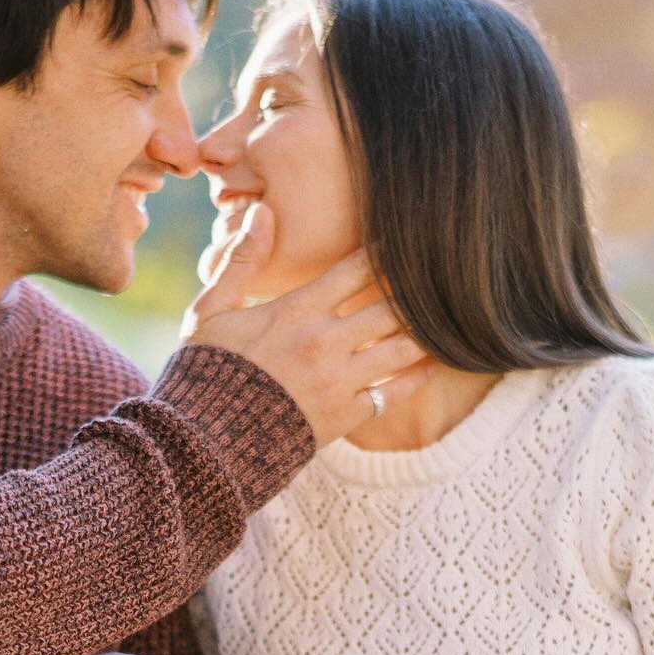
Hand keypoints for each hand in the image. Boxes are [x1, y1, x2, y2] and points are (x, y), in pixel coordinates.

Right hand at [182, 202, 433, 449]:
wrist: (202, 444)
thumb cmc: (203, 373)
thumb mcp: (211, 312)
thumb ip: (242, 261)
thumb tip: (264, 211)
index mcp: (295, 310)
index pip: (356, 268)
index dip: (386, 251)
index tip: (407, 240)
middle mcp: (324, 341)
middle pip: (391, 305)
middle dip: (417, 289)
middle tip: (444, 275)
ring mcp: (339, 380)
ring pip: (402, 347)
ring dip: (428, 330)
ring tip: (450, 314)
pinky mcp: (345, 416)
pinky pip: (395, 392)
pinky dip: (419, 375)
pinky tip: (437, 362)